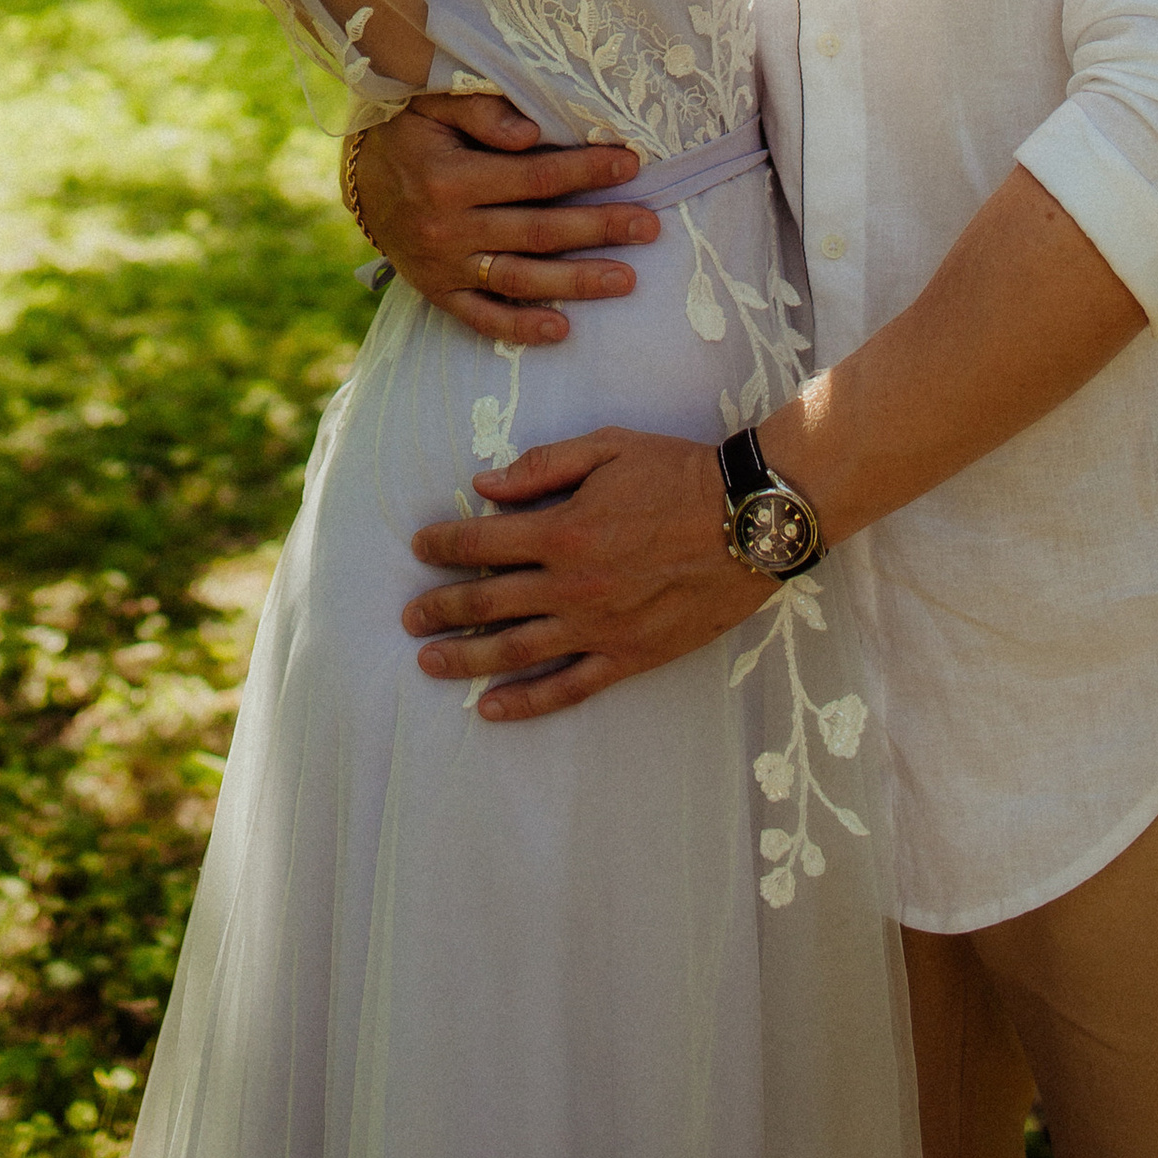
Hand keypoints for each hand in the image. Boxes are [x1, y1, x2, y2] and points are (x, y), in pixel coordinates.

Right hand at [353, 93, 658, 346]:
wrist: (357, 178)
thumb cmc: (409, 131)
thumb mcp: (435, 104)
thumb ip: (482, 113)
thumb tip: (532, 132)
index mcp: (450, 178)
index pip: (535, 177)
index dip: (586, 172)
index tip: (631, 165)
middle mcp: (448, 228)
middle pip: (539, 232)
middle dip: (599, 228)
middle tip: (649, 225)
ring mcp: (442, 266)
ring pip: (520, 279)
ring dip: (576, 283)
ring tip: (626, 280)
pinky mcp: (437, 292)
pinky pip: (481, 317)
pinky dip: (520, 327)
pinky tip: (562, 331)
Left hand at [402, 427, 761, 719]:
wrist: (748, 521)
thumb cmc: (677, 474)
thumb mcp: (607, 448)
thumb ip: (542, 467)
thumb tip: (485, 486)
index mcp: (561, 530)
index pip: (481, 542)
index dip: (443, 545)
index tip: (419, 547)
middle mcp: (570, 586)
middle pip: (486, 603)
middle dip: (440, 609)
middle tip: (409, 618)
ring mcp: (598, 628)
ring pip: (514, 652)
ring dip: (465, 660)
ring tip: (429, 663)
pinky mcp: (629, 657)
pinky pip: (567, 687)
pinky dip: (525, 702)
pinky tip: (490, 708)